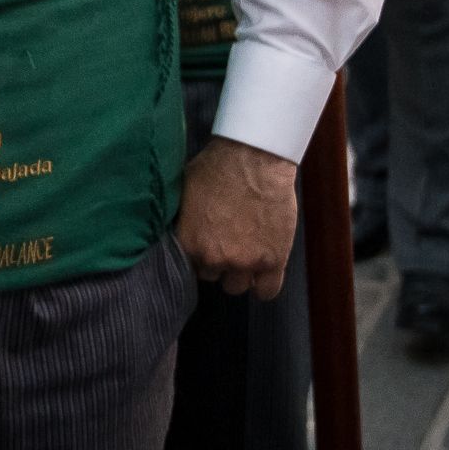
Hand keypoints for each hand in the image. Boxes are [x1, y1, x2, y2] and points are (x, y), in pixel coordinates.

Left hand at [175, 136, 299, 297]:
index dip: (198, 255)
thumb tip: (174, 232)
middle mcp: (215, 258)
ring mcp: (246, 262)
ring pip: (237, 286)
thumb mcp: (183, 193)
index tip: (206, 246)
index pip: (188, 267)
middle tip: (227, 244)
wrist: (254, 158)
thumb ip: (182, 222)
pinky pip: (267, 291)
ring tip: (245, 253)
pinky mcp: (274, 260)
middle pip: (213, 277)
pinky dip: (264, 285)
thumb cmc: (216, 167)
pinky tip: (262, 272)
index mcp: (189, 244)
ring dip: (240, 273)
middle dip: (218, 263)